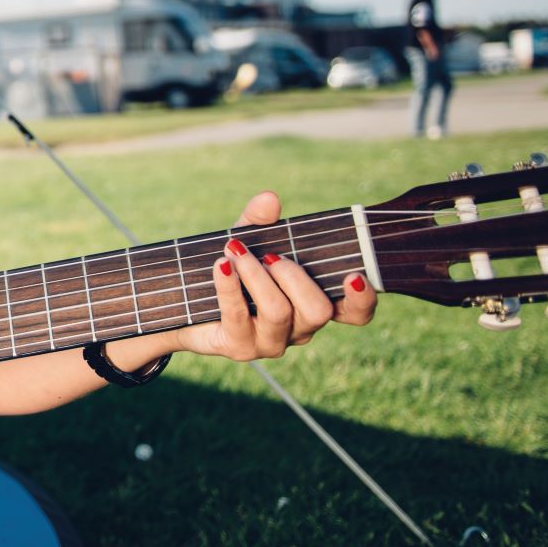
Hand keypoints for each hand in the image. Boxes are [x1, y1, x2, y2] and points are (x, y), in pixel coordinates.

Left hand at [169, 190, 376, 360]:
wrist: (186, 302)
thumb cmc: (230, 271)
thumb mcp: (246, 242)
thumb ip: (260, 222)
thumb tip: (269, 198)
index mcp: (313, 303)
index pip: (355, 314)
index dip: (362, 299)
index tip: (353, 275)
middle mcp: (299, 328)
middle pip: (318, 311)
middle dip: (293, 276)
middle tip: (269, 256)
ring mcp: (270, 342)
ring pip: (279, 312)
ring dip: (257, 276)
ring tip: (236, 253)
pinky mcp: (239, 348)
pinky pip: (240, 316)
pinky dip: (229, 286)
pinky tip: (221, 265)